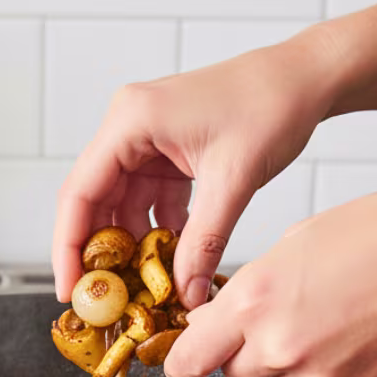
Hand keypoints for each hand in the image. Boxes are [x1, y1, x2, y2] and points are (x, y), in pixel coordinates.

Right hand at [50, 29, 339, 307]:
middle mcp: (128, 127)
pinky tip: (168, 261)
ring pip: (120, 205)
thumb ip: (204, 242)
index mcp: (130, 121)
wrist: (306, 77)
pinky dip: (155, 232)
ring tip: (139, 287)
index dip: (69, 248)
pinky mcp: (165, 152)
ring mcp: (145, 139)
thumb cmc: (272, 104)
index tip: (71, 290)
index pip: (79, 193)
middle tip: (101, 299)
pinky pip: (147, 201)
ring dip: (130, 246)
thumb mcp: (233, 180)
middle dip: (98, 253)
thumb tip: (184, 295)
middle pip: (93, 202)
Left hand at [162, 189, 376, 376]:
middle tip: (271, 312)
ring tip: (321, 309)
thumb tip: (211, 322)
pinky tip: (346, 324)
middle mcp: (277, 346)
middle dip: (238, 349)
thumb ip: (243, 291)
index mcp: (253, 303)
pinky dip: (320, 360)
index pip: (187, 359)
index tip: (180, 355)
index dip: (181, 359)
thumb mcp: (291, 243)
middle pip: (231, 371)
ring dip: (281, 354)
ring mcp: (314, 372)